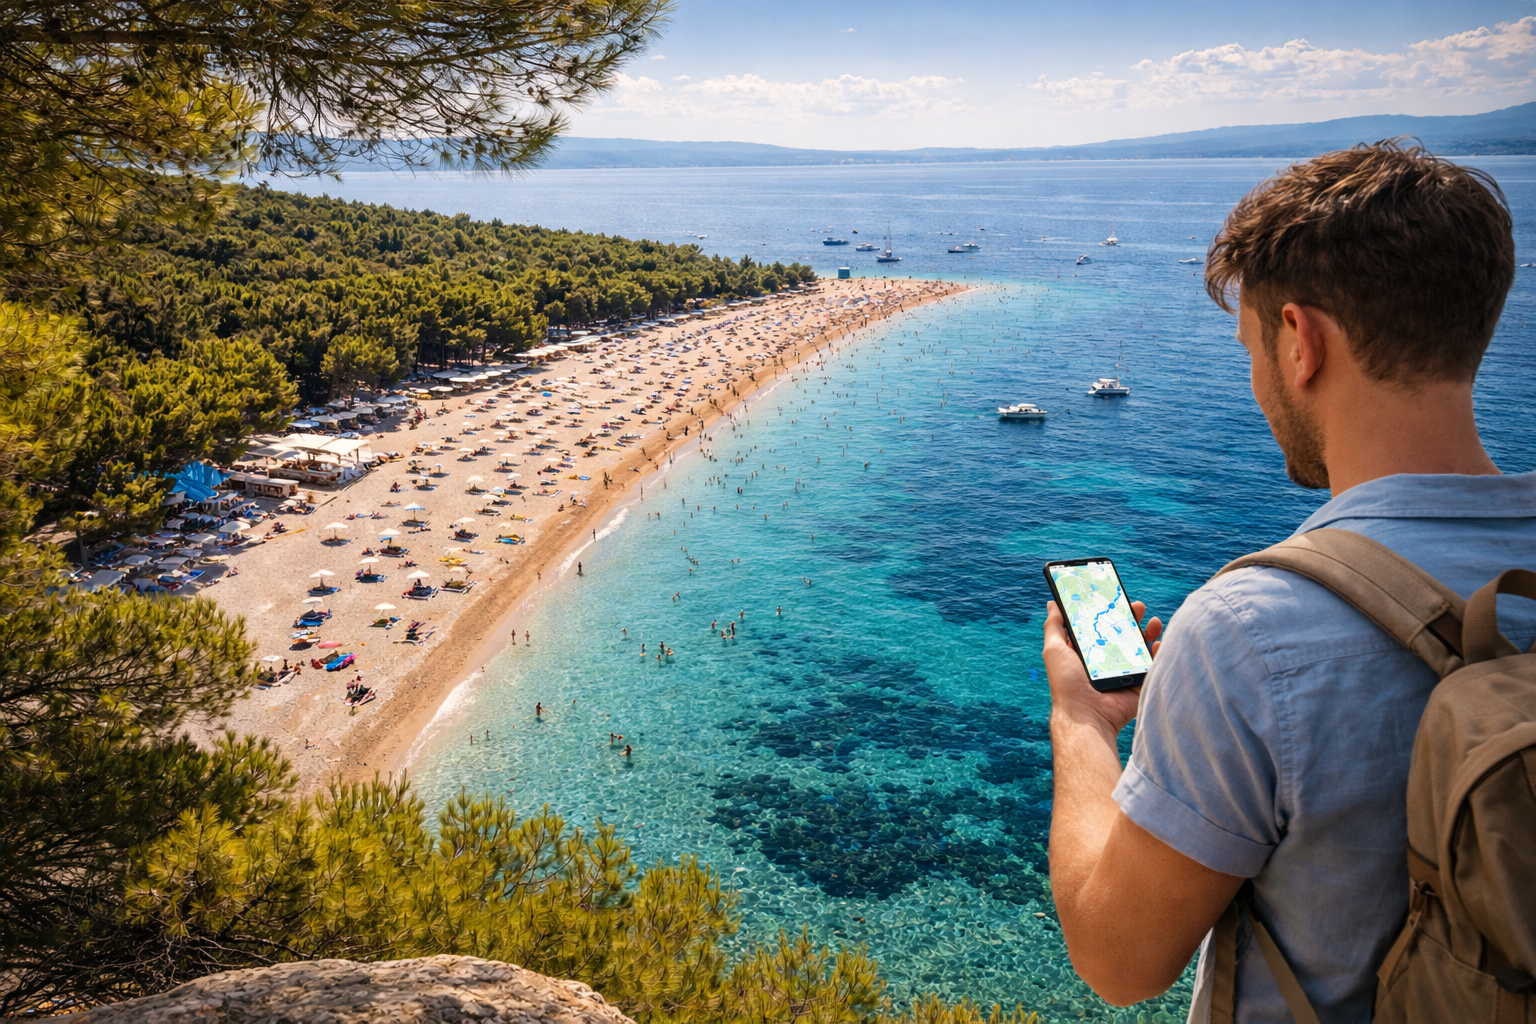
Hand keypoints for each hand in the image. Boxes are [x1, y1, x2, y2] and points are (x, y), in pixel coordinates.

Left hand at [1044, 600, 1161, 735]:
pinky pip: (1152, 666)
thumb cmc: (1067, 683)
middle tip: (1138, 606)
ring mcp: (1123, 673)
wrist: (1087, 716)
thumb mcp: (1054, 650)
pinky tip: (1158, 642)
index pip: (1100, 627)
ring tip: (1153, 622)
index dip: (1108, 612)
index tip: (1115, 597)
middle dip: (1131, 618)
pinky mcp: (1138, 685)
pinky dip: (1159, 653)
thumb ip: (1054, 627)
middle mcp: (1106, 662)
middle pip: (1122, 634)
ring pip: (1140, 648)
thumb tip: (1053, 604)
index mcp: (1087, 653)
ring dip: (1148, 632)